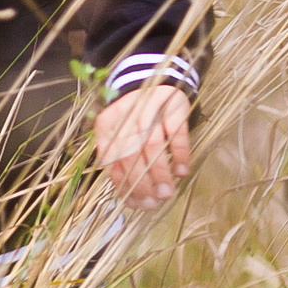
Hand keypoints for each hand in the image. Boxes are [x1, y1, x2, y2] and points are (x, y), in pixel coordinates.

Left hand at [94, 85, 191, 211]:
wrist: (155, 84)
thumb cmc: (135, 119)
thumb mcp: (121, 135)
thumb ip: (121, 161)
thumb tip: (129, 199)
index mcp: (106, 124)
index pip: (111, 159)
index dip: (122, 183)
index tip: (135, 204)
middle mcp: (125, 115)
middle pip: (130, 153)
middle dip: (142, 181)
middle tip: (154, 203)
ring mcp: (149, 108)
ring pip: (152, 144)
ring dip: (160, 172)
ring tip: (167, 193)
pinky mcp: (172, 105)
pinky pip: (176, 133)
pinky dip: (179, 153)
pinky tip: (182, 172)